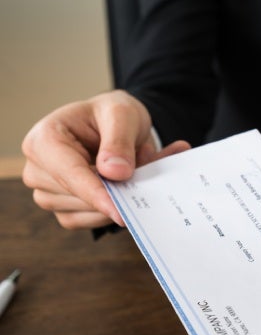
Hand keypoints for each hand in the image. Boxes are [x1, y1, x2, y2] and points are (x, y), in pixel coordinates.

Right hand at [22, 90, 189, 229]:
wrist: (116, 125)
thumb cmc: (113, 114)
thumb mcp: (122, 114)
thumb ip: (119, 141)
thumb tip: (115, 173)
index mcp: (44, 139)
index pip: (69, 173)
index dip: (95, 193)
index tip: (119, 211)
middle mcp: (39, 168)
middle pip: (77, 196)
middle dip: (115, 191)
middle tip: (148, 169)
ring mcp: (49, 191)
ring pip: (87, 212)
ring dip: (119, 199)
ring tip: (141, 170)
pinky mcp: (65, 208)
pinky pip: (92, 220)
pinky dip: (117, 208)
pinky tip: (131, 188)